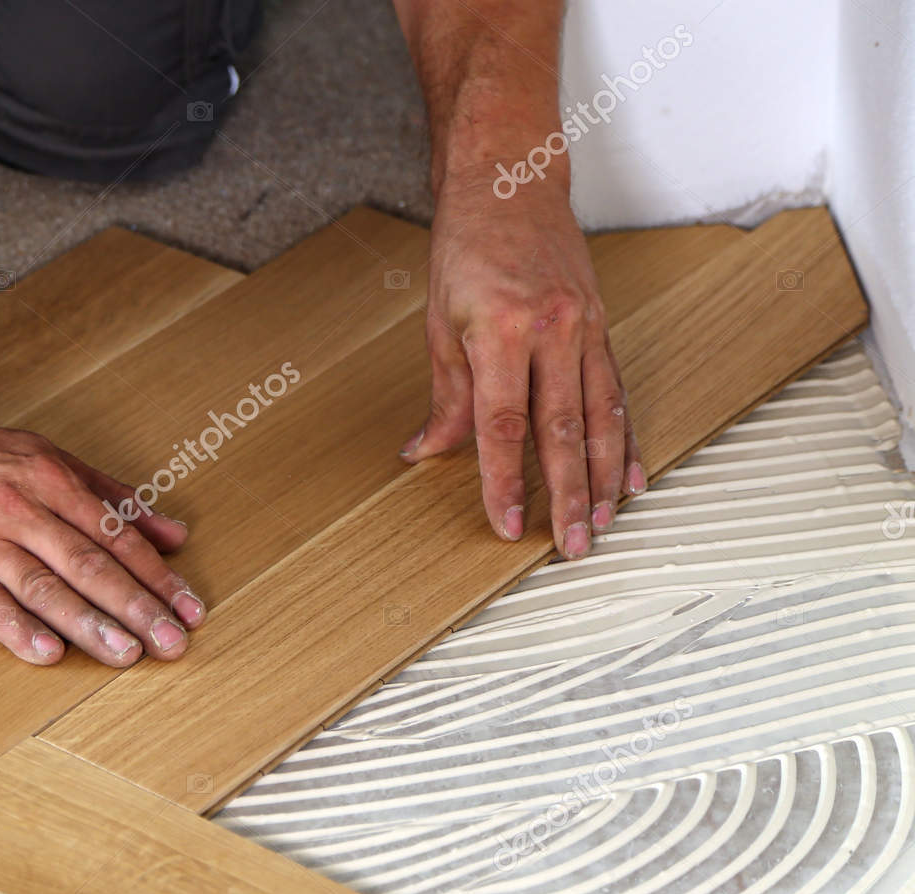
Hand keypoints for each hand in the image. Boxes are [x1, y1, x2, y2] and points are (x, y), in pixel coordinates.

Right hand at [0, 412, 205, 665]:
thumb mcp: (46, 459)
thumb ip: (112, 496)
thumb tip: (176, 533)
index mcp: (50, 479)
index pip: (115, 535)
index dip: (156, 575)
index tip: (191, 611)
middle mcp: (18, 507)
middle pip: (88, 563)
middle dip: (136, 606)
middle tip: (173, 644)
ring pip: (41, 586)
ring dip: (89, 623)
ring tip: (127, 655)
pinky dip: (15, 628)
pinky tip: (47, 654)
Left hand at [401, 172, 644, 557]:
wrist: (510, 183)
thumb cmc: (467, 248)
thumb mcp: (440, 323)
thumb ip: (445, 396)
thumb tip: (424, 453)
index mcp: (502, 330)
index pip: (503, 425)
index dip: (505, 481)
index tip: (506, 525)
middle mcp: (552, 331)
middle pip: (562, 431)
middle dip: (567, 496)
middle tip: (571, 547)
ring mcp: (583, 329)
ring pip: (601, 417)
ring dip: (604, 478)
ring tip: (605, 523)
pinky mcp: (601, 327)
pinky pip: (616, 393)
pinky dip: (626, 439)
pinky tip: (632, 476)